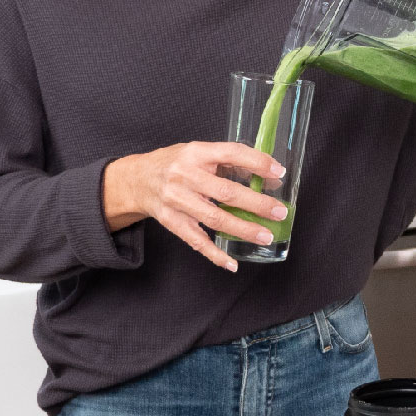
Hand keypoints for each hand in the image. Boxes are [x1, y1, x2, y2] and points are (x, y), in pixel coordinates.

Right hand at [102, 142, 286, 271]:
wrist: (137, 179)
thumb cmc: (175, 164)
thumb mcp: (198, 152)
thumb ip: (227, 161)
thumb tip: (265, 175)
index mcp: (195, 152)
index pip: (231, 153)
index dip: (257, 162)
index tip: (279, 172)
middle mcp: (184, 175)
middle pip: (225, 192)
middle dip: (256, 203)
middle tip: (279, 211)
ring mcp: (176, 200)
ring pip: (214, 219)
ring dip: (243, 229)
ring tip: (265, 235)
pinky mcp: (171, 221)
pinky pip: (196, 241)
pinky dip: (215, 254)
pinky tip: (232, 263)